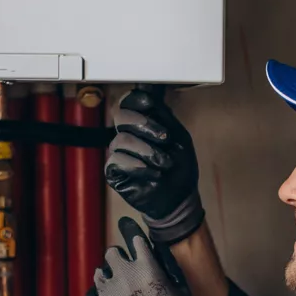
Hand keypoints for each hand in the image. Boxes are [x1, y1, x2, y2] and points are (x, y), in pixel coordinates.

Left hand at [86, 217, 201, 295]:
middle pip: (112, 252)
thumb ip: (169, 268)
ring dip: (109, 276)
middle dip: (119, 257)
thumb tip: (158, 251)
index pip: (133, 237)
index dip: (130, 229)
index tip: (126, 225)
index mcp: (148, 267)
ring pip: (100, 272)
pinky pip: (93, 293)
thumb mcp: (183, 293)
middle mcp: (125, 275)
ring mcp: (108, 293)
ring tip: (119, 289)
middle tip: (127, 268)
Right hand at [105, 87, 203, 244]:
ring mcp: (120, 153)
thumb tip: (148, 96)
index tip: (150, 104)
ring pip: (121, 140)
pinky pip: (117, 161)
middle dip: (144, 123)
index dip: (137, 99)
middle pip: (121, 115)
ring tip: (165, 163)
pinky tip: (153, 174)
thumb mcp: (179, 138)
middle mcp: (129, 135)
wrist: (179, 198)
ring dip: (147, 151)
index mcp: (144, 123)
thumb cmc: (180, 168)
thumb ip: (164, 118)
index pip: (130, 101)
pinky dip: (138, 166)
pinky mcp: (114, 171)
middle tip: (165, 138)